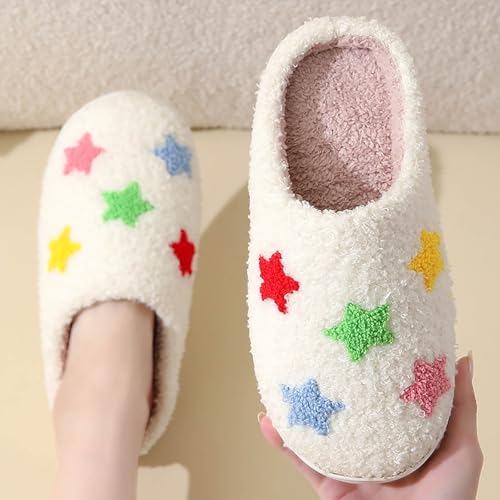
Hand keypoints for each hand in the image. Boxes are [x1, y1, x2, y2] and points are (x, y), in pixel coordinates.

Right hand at [259, 356, 482, 499]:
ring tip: (278, 385)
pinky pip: (301, 461)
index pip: (376, 398)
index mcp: (398, 437)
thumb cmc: (450, 497)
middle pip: (340, 413)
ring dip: (294, 411)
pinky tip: (268, 421)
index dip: (364, 374)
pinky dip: (282, 443)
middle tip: (307, 359)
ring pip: (314, 434)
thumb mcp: (461, 448)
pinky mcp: (329, 488)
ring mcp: (347, 468)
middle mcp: (369, 449)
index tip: (351, 345)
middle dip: (323, 388)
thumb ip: (460, 406)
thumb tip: (463, 358)